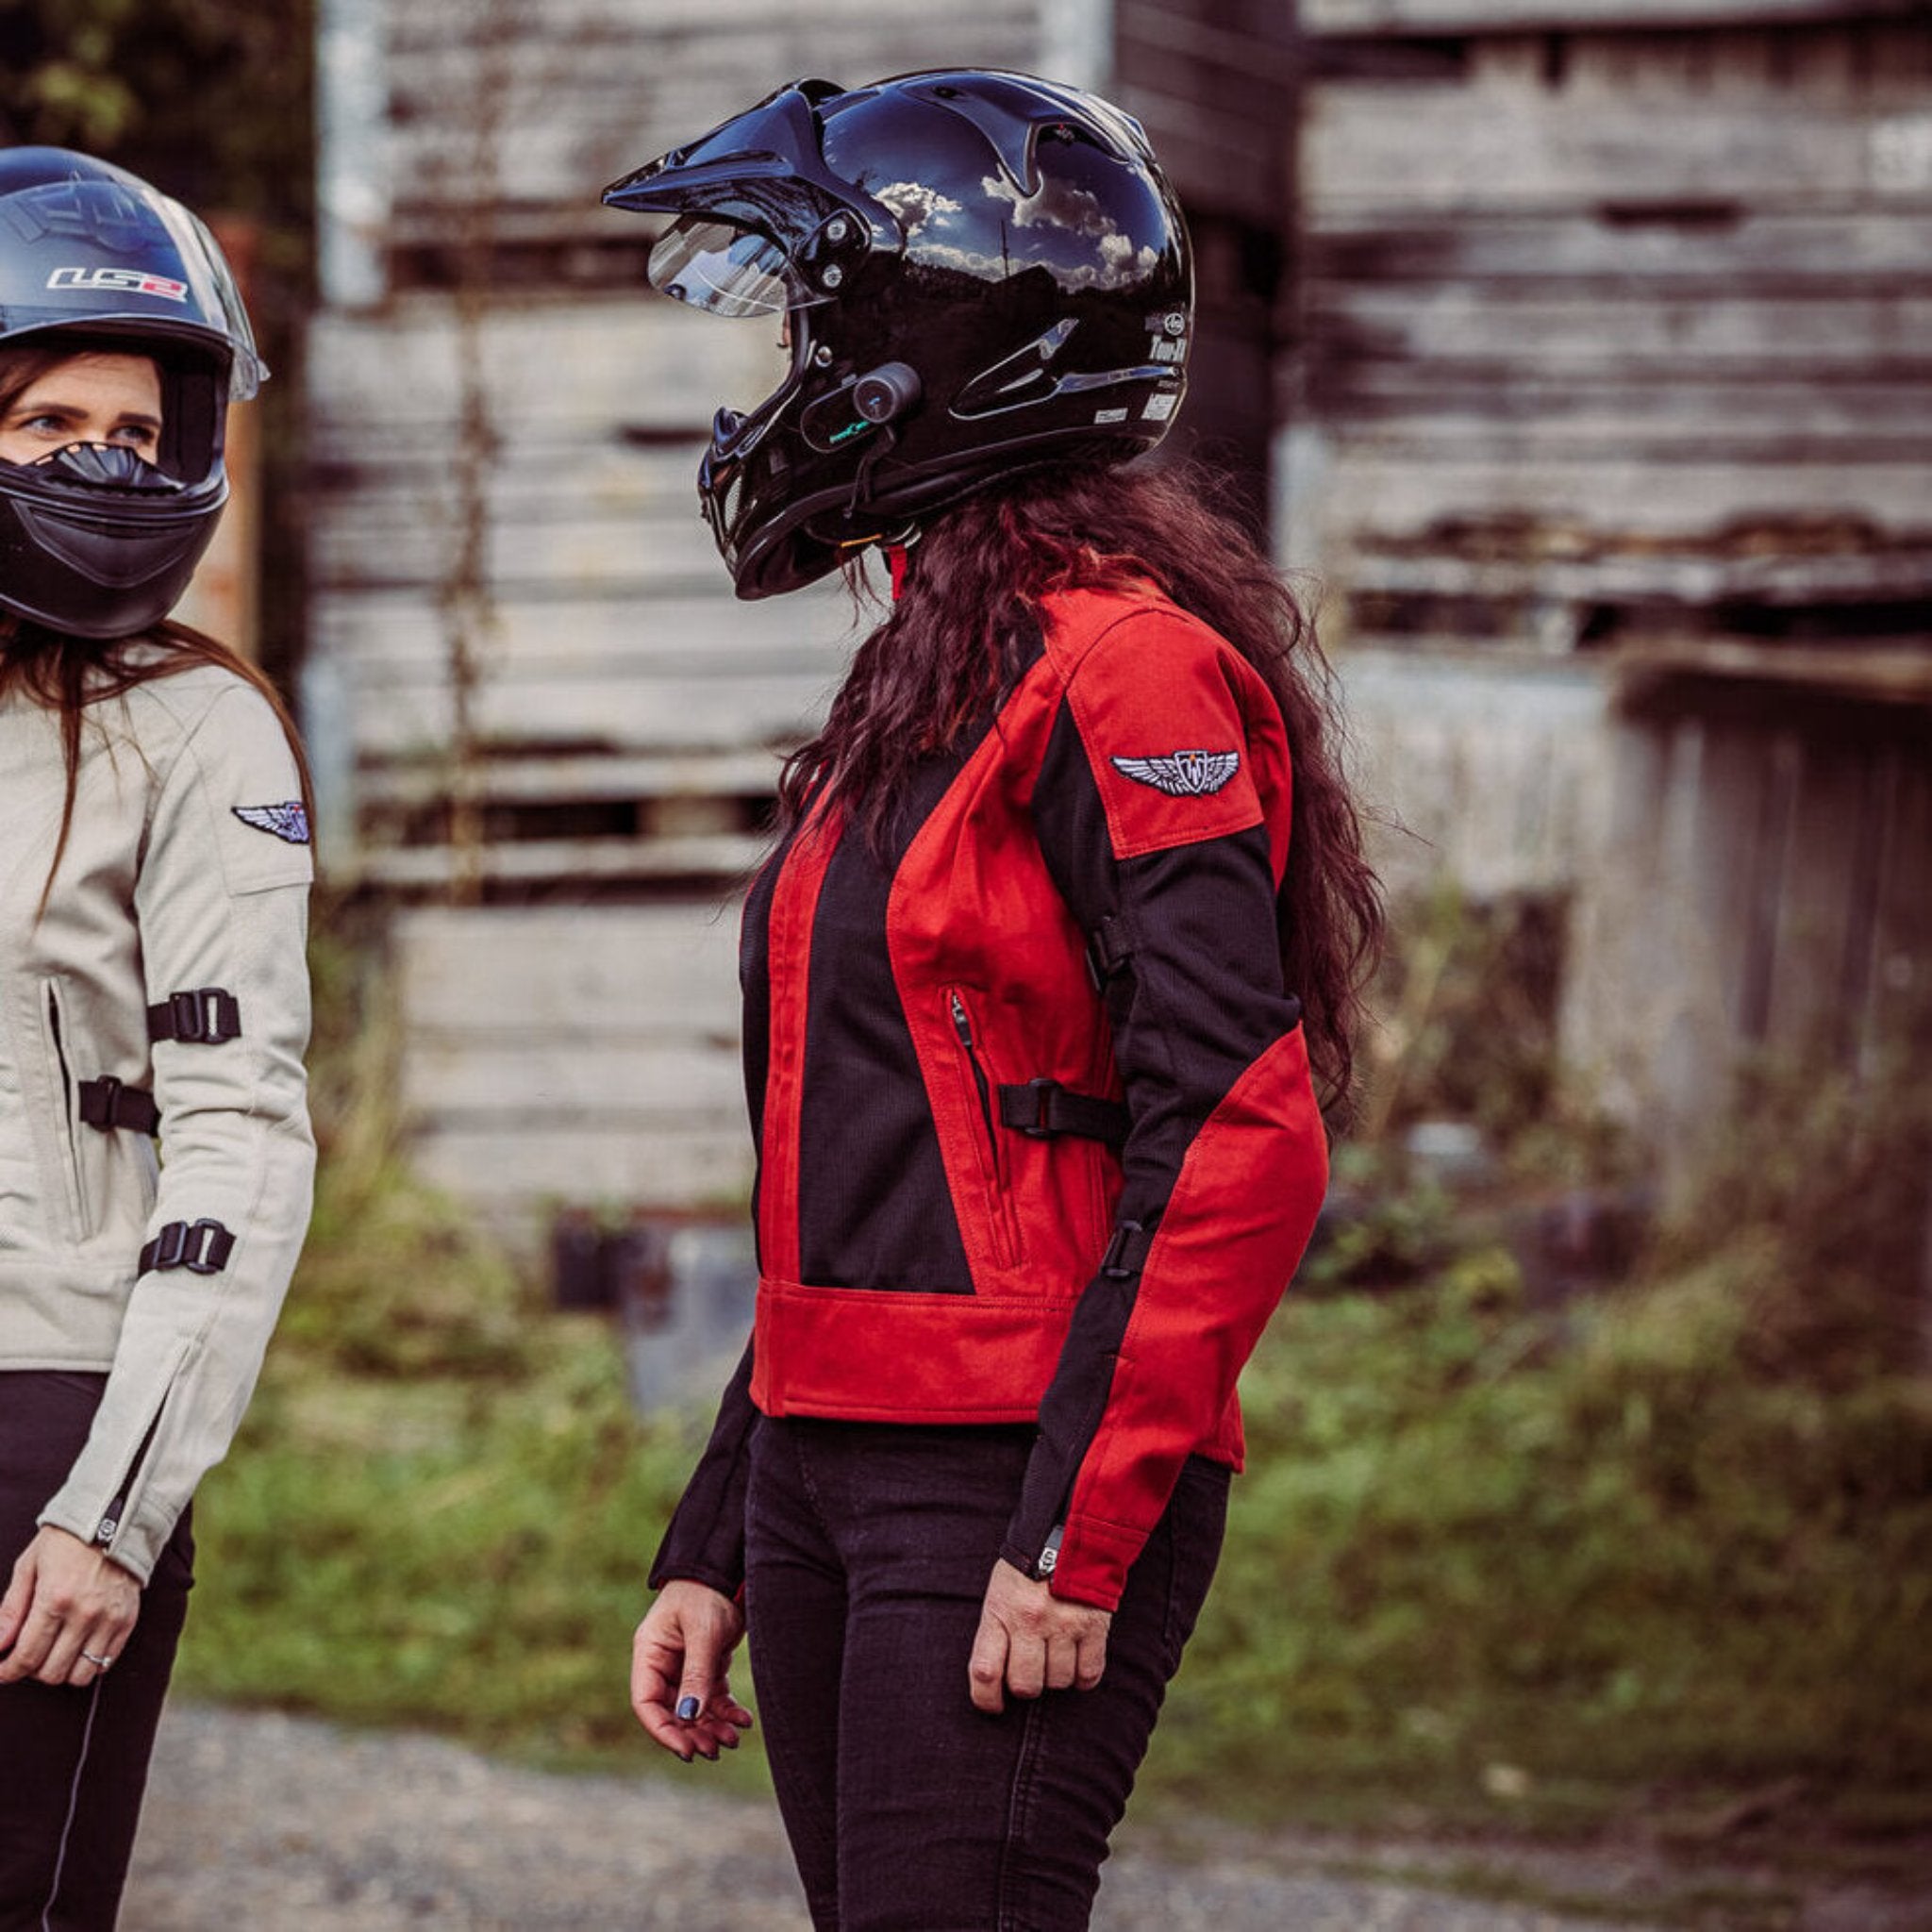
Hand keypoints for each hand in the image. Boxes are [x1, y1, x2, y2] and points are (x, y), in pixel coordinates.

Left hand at [0, 1524, 141, 1687]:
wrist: (115, 1517)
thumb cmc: (67, 1539)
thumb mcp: (29, 1566)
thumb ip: (11, 1610)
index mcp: (55, 1599)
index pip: (26, 1657)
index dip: (7, 1671)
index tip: (1, 1671)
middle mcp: (84, 1613)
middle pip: (51, 1672)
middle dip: (31, 1670)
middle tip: (27, 1655)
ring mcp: (109, 1619)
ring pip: (78, 1675)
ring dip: (60, 1670)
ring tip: (53, 1653)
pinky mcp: (127, 1620)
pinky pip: (105, 1662)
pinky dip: (87, 1663)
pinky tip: (76, 1647)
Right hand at [630, 1579, 753, 1761]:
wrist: (728, 1567)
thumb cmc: (707, 1592)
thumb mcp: (702, 1632)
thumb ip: (696, 1673)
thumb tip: (689, 1717)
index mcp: (650, 1653)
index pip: (647, 1703)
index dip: (664, 1731)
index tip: (686, 1750)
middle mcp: (663, 1663)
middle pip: (672, 1711)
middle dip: (692, 1733)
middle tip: (715, 1750)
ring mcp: (685, 1665)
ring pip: (694, 1708)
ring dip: (711, 1727)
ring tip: (733, 1740)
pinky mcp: (707, 1663)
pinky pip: (712, 1696)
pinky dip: (726, 1710)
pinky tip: (743, 1720)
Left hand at [967, 1558, 1111, 1714]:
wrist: (1068, 1534)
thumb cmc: (1027, 1570)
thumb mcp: (999, 1593)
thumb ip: (996, 1632)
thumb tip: (993, 1680)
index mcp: (1000, 1612)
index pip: (985, 1672)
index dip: (986, 1699)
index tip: (994, 1705)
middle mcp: (1030, 1620)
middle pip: (1026, 1686)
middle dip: (1027, 1685)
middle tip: (1031, 1667)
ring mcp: (1064, 1624)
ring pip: (1058, 1682)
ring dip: (1056, 1676)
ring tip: (1055, 1653)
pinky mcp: (1094, 1625)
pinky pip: (1089, 1674)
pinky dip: (1083, 1676)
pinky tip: (1077, 1660)